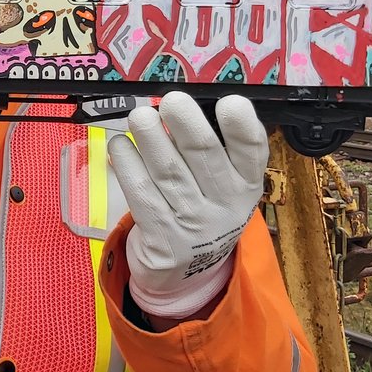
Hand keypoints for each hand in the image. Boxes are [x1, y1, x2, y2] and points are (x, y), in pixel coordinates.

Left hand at [108, 93, 267, 319]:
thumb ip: (213, 147)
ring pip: (169, 172)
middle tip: (172, 99)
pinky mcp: (161, 238)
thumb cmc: (203, 208)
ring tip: (140, 116)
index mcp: (246, 182)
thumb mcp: (224, 184)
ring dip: (152, 139)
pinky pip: (141, 194)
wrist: (186, 271)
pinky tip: (120, 145)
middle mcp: (225, 203)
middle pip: (205, 157)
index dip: (242, 127)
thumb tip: (179, 102)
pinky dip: (128, 165)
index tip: (230, 102)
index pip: (252, 152)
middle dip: (188, 125)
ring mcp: (193, 223)